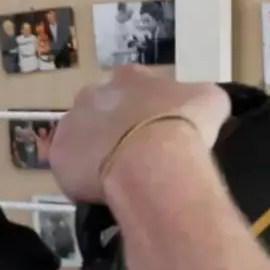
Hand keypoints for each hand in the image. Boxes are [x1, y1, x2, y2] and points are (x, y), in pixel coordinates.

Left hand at [50, 66, 230, 203]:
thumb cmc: (184, 125)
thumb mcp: (211, 101)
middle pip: (101, 109)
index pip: (133, 85)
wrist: (154, 161)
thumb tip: (201, 106)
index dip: (146, 107)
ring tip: (121, 177)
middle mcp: (93, 93)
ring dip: (98, 154)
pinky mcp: (59, 157)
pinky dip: (84, 181)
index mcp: (129, 77)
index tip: (157, 126)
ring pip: (82, 139)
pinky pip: (70, 169)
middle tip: (137, 154)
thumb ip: (199, 99)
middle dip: (116, 128)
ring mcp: (71, 124)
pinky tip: (104, 192)